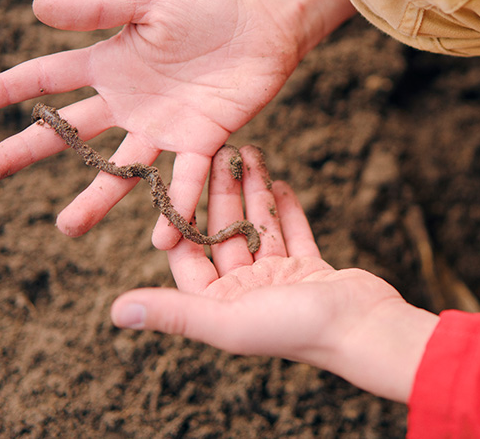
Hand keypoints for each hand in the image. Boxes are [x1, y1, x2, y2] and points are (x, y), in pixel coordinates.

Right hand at [0, 0, 354, 248]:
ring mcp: (164, 127)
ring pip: (122, 169)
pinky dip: (175, 206)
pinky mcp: (203, 141)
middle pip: (70, 132)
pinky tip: (161, 238)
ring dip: (98, 199)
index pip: (44, 79)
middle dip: (28, 151)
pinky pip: (185, 180)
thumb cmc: (206, 2)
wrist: (263, 22)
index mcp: (109, 64)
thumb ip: (97, 9)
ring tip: (69, 227)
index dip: (1, 90)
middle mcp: (130, 102)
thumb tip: (34, 8)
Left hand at [110, 145, 438, 402]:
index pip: (189, 254)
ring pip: (260, 226)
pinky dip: (285, 207)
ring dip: (254, 190)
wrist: (365, 329)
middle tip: (222, 149)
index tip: (179, 176)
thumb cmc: (296, 328)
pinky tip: (278, 181)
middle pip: (226, 232)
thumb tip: (115, 311)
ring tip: (250, 152)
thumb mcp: (227, 320)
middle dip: (223, 190)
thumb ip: (174, 313)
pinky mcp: (311, 268)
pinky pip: (293, 231)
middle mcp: (247, 291)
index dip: (183, 216)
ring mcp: (281, 279)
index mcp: (220, 305)